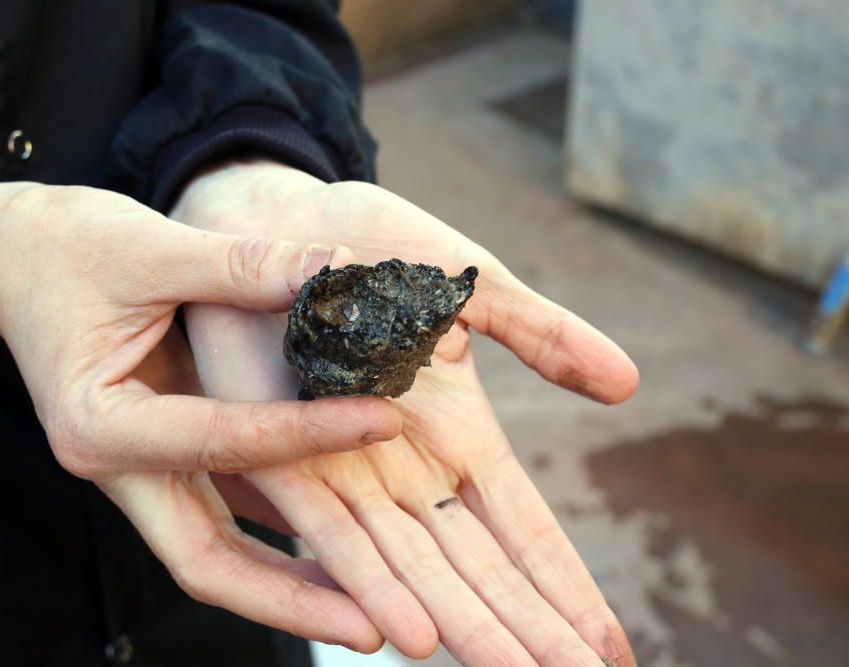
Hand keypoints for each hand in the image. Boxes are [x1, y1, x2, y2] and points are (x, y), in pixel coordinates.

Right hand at [0, 182, 402, 645]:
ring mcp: (137, 471)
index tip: (384, 421)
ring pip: (217, 552)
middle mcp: (115, 466)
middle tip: (374, 623)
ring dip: (289, 584)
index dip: (308, 434)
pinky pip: (224, 509)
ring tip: (369, 604)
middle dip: (291, 598)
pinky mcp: (160, 458)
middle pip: (208, 561)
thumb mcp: (151, 248)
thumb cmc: (64, 247)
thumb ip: (245, 266)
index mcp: (99, 424)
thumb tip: (342, 267)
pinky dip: (276, 530)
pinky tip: (337, 536)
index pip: (220, 443)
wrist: (8, 255)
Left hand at [177, 161, 638, 665]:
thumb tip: (628, 386)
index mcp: (460, 437)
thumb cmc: (378, 248)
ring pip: (416, 570)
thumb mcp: (474, 288)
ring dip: (466, 626)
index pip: (525, 532)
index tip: (611, 651)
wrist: (285, 217)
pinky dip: (372, 584)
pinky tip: (411, 631)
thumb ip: (541, 335)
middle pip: (482, 569)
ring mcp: (349, 472)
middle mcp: (408, 472)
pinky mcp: (287, 457)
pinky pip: (333, 535)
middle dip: (533, 631)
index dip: (568, 590)